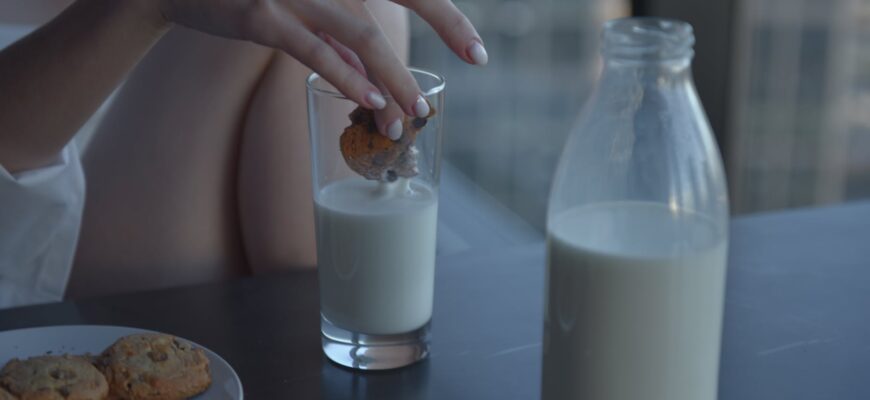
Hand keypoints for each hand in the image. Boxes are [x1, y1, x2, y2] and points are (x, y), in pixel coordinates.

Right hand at [156, 0, 486, 132]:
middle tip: (478, 57)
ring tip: (414, 112)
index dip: (445, 12)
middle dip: (447, 23)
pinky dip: (346, 78)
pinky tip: (370, 101)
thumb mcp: (297, 7)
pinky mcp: (260, 15)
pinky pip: (313, 51)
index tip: (476, 46)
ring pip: (360, 34)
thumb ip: (334, 36)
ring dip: (393, 76)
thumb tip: (370, 78)